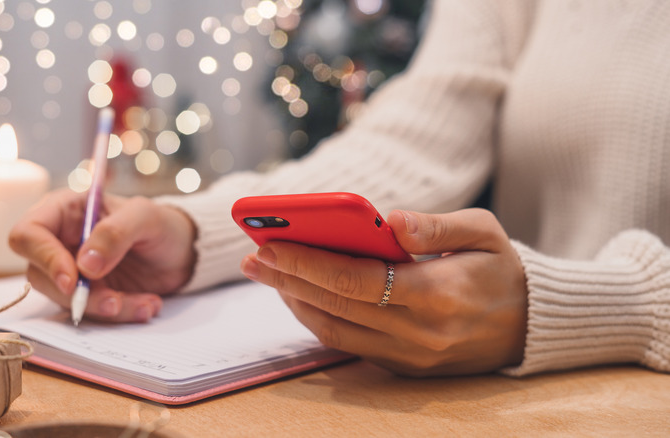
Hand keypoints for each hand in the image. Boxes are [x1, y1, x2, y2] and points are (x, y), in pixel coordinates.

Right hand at [9, 188, 196, 322]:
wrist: (183, 252)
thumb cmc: (161, 224)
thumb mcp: (145, 217)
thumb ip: (115, 233)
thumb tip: (84, 266)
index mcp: (64, 211)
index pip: (28, 234)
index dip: (44, 259)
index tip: (74, 280)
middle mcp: (60, 242)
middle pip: (40, 275)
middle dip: (78, 295)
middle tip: (115, 301)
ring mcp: (72, 272)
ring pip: (67, 300)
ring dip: (105, 308)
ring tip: (145, 304)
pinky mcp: (89, 295)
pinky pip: (92, 312)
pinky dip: (121, 315)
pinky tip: (147, 306)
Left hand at [239, 208, 527, 375]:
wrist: (531, 326)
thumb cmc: (502, 269)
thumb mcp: (485, 232)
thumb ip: (437, 225)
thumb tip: (388, 220)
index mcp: (439, 293)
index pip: (357, 279)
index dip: (308, 262)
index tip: (270, 243)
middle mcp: (420, 333)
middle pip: (336, 305)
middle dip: (288, 279)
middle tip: (253, 256)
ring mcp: (410, 357)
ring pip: (335, 330)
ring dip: (295, 301)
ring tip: (268, 272)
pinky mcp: (405, 369)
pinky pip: (348, 345)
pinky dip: (318, 318)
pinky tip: (300, 294)